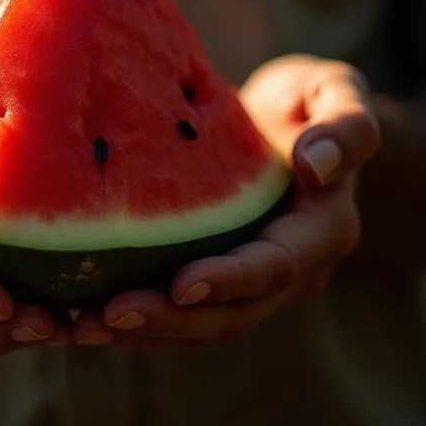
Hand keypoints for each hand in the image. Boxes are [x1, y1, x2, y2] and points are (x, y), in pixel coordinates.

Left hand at [71, 55, 380, 348]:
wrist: (292, 124)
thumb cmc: (310, 99)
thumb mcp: (336, 92)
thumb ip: (345, 125)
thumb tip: (317, 166)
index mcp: (322, 230)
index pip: (276, 265)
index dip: (231, 279)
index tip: (181, 285)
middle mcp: (292, 272)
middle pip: (232, 313)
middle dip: (172, 320)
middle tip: (109, 314)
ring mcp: (253, 286)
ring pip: (201, 326)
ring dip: (144, 333)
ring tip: (83, 326)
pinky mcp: (216, 284)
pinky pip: (179, 317)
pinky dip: (135, 325)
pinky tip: (81, 319)